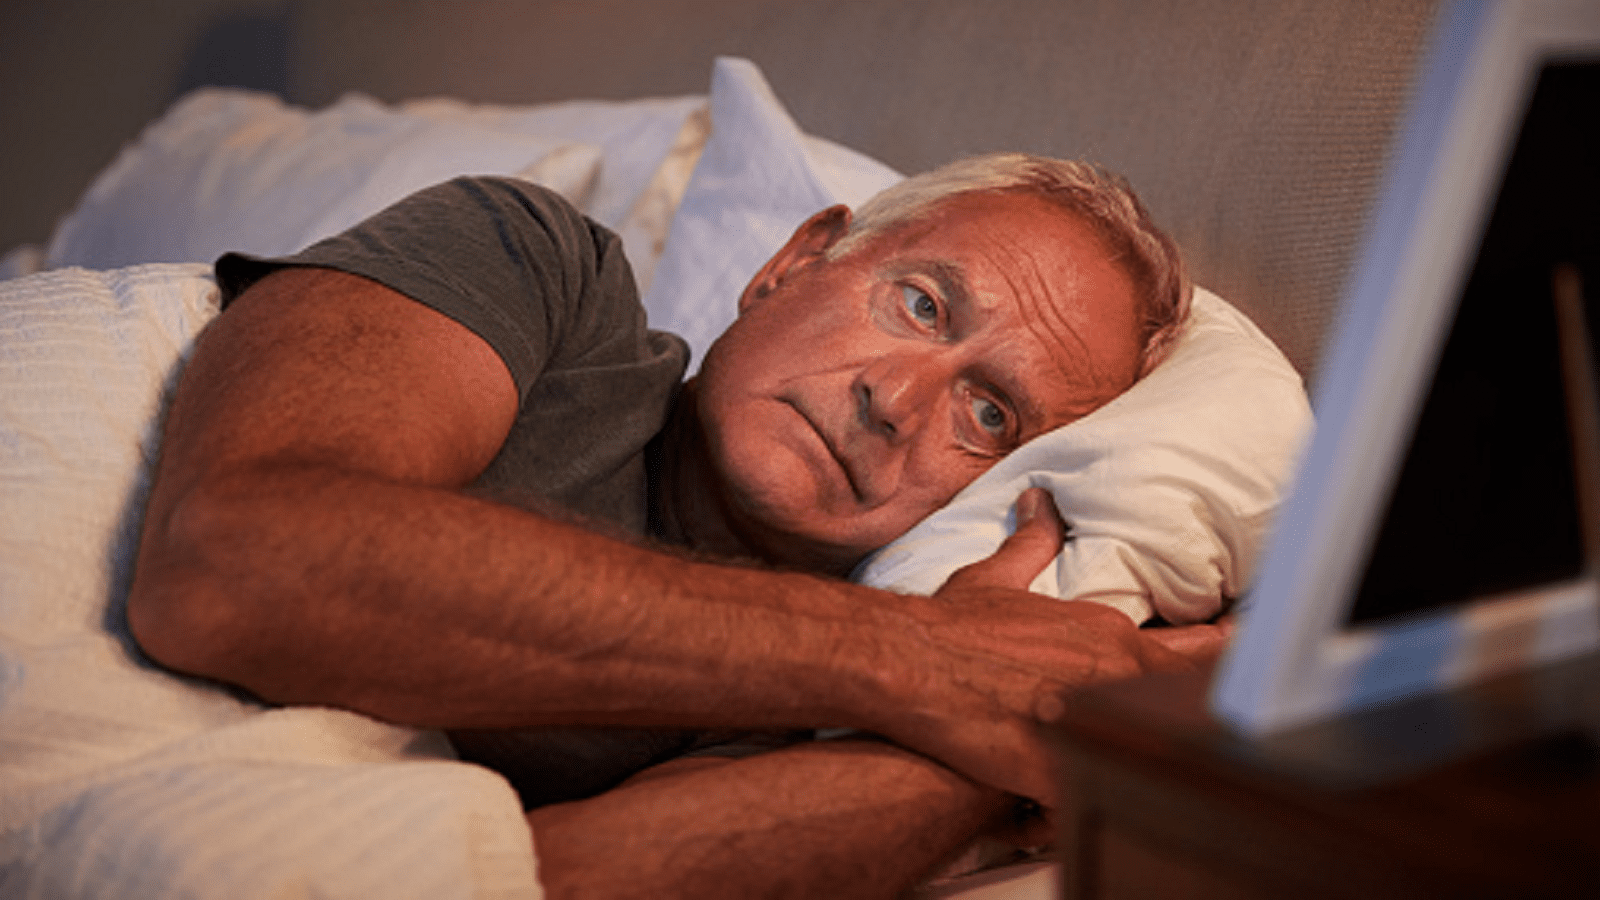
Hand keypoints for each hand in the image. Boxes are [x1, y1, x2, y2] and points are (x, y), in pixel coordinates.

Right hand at [878, 488, 1221, 805]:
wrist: (908, 663)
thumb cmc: (949, 626)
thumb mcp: (995, 577)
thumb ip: (1033, 543)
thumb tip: (1041, 504)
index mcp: (1106, 632)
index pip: (1199, 644)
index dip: (1232, 652)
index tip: (1252, 651)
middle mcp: (1110, 672)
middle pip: (1193, 697)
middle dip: (1215, 707)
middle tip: (1242, 717)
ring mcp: (1089, 720)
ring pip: (1157, 747)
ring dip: (1164, 756)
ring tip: (1179, 772)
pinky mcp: (1058, 767)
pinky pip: (1099, 792)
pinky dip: (1103, 797)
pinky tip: (1096, 802)